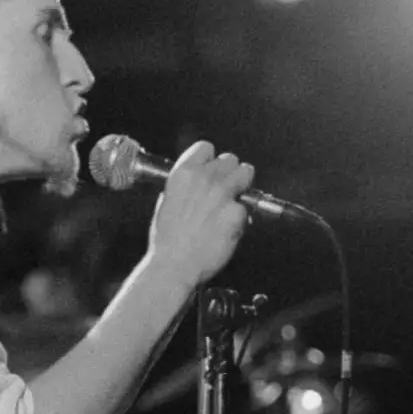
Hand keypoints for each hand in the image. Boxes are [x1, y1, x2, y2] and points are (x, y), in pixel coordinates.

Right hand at [146, 142, 254, 287]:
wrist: (174, 265)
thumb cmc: (167, 240)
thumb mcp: (166, 203)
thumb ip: (184, 188)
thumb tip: (196, 185)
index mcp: (183, 173)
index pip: (206, 148)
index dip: (210, 159)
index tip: (210, 170)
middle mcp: (204, 178)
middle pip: (230, 159)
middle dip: (230, 173)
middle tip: (226, 190)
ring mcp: (223, 194)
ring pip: (246, 173)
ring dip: (243, 185)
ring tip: (233, 201)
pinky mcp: (237, 213)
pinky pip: (246, 208)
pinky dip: (239, 219)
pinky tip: (226, 230)